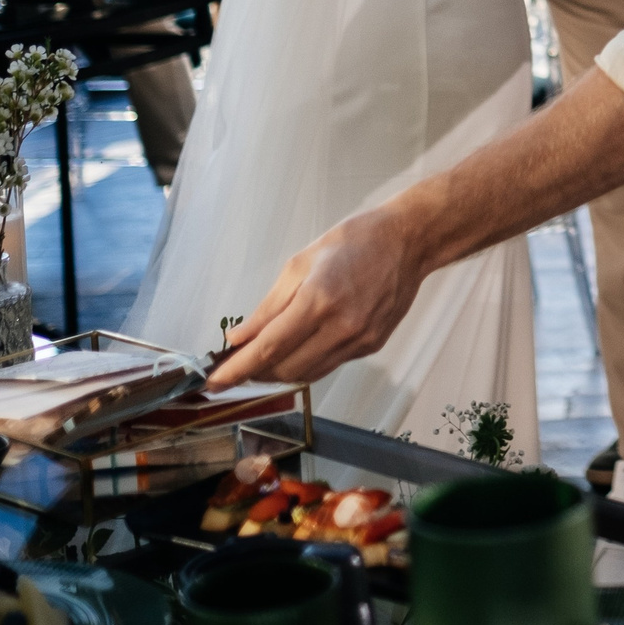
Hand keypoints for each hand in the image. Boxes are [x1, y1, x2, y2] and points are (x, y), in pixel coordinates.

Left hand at [209, 207, 426, 387]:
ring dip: (280, 372)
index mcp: (319, 299)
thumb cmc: (355, 242)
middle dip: (255, 372)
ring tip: (264, 360)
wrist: (408, 242)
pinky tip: (301, 347)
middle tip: (237, 365)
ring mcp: (360, 340)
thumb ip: (269, 307)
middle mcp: (341, 326)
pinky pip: (329, 364)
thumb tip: (239, 338)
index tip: (215, 382)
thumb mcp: (301, 263)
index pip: (269, 347)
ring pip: (307, 374)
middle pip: (286, 369)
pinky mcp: (372, 346)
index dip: (237, 369)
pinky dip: (308, 362)